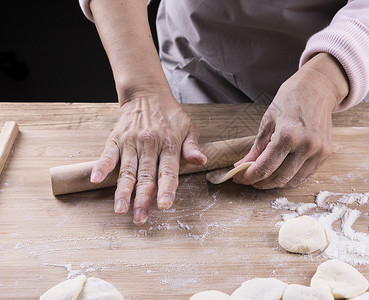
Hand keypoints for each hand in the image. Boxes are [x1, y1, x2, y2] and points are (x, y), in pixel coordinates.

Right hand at [90, 91, 206, 224]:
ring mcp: (131, 142)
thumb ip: (192, 147)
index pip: (168, 171)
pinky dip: (102, 166)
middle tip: (140, 218)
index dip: (167, 189)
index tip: (164, 205)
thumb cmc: (170, 116)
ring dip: (122, 190)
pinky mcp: (116, 139)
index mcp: (169, 144)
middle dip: (142, 198)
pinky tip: (96, 179)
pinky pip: (108, 154)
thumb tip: (201, 161)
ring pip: (127, 170)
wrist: (147, 94)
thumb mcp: (188, 128)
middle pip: (146, 175)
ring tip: (120, 209)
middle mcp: (149, 144)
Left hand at [233, 53, 348, 188]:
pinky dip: (290, 178)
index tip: (238, 178)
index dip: (249, 177)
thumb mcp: (268, 120)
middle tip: (248, 179)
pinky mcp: (326, 154)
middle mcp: (306, 146)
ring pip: (292, 181)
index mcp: (288, 135)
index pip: (265, 168)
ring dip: (274, 183)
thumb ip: (257, 148)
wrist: (318, 88)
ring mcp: (319, 152)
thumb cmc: (290, 99)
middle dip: (260, 183)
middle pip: (278, 178)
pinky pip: (305, 175)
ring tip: (262, 177)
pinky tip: (279, 172)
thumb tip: (242, 166)